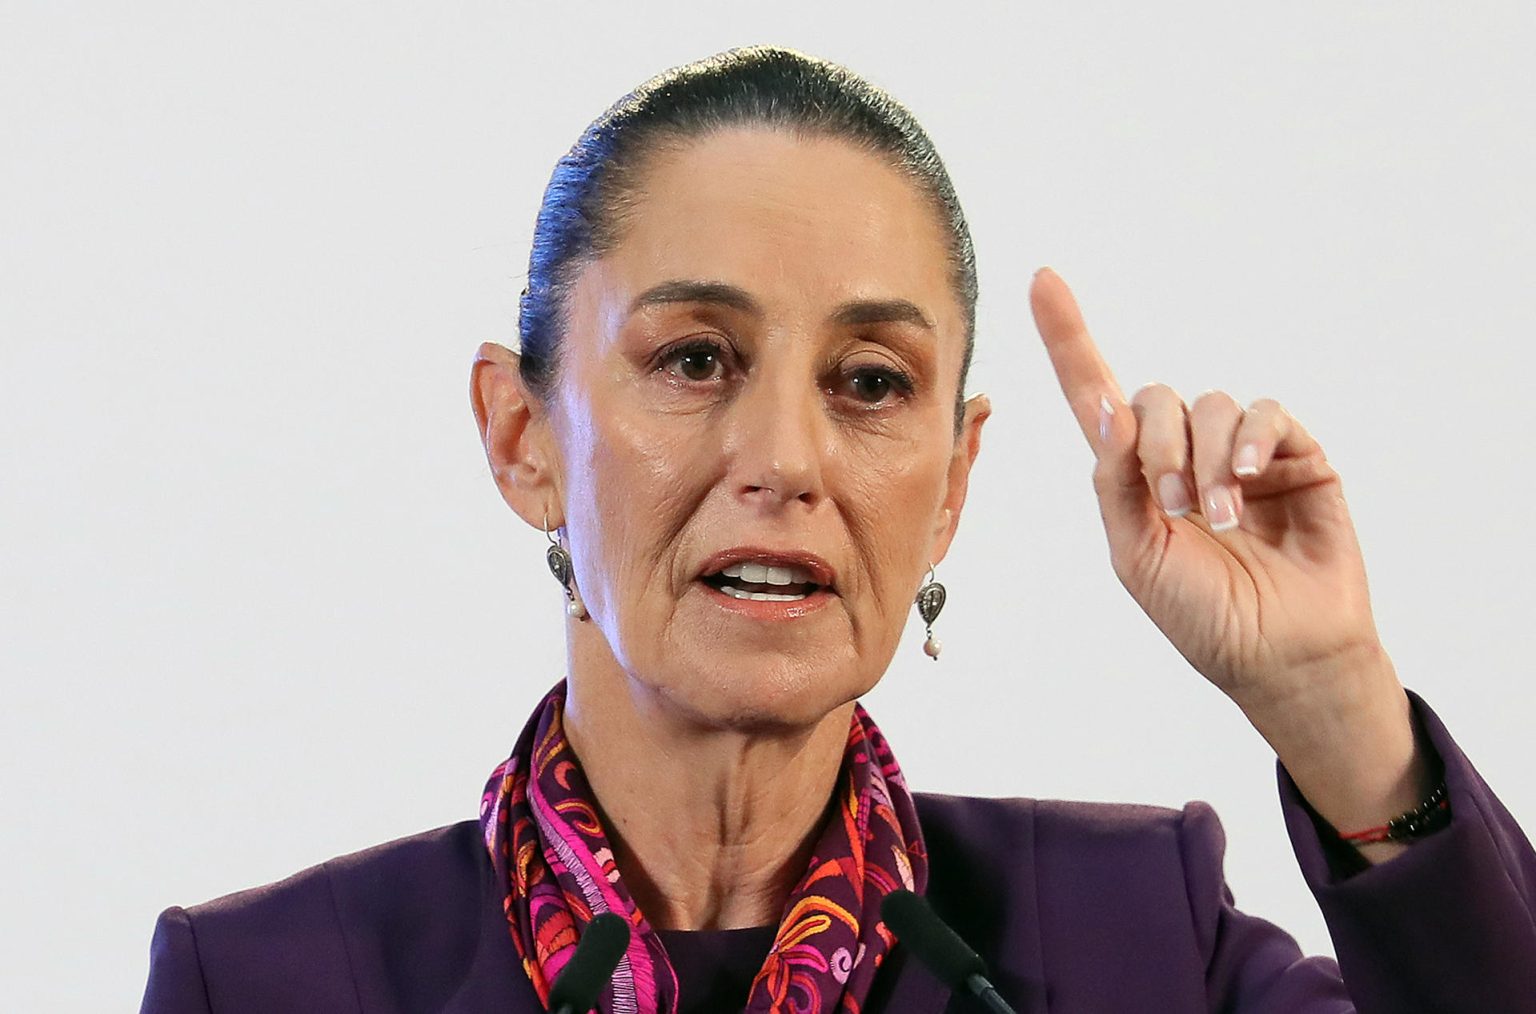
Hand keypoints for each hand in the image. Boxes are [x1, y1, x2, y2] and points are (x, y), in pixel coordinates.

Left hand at [1029, 267, 1440, 862]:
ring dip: (1208, 458)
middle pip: (1155, 396)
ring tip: (1218, 517)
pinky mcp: (1295, 455)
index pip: (1095, 394)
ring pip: (1212, 404)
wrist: (1279, 655)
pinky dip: (1254, 438)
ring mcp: (1240, 451)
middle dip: (1157, 445)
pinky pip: (1266, 412)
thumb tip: (1107, 409)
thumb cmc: (1203, 615)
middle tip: (1173, 505)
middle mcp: (1184, 451)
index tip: (1042, 280)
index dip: (1068, 338)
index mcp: (1135, 475)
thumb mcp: (1136, 554)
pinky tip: (1251, 477)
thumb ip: (1116, 483)